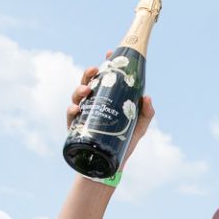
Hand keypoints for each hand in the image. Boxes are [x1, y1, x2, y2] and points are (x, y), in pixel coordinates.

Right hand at [67, 53, 155, 169]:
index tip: (110, 52)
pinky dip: (72, 110)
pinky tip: (76, 109)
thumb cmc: (124, 144)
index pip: (106, 78)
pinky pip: (71, 116)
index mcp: (108, 99)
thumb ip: (146, 113)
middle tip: (96, 70)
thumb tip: (147, 97)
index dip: (107, 63)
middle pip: (88, 82)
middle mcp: (94, 104)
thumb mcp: (139, 127)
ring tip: (86, 90)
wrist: (111, 167)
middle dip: (90, 73)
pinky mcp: (76, 128)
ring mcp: (84, 115)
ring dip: (80, 89)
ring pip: (77, 96)